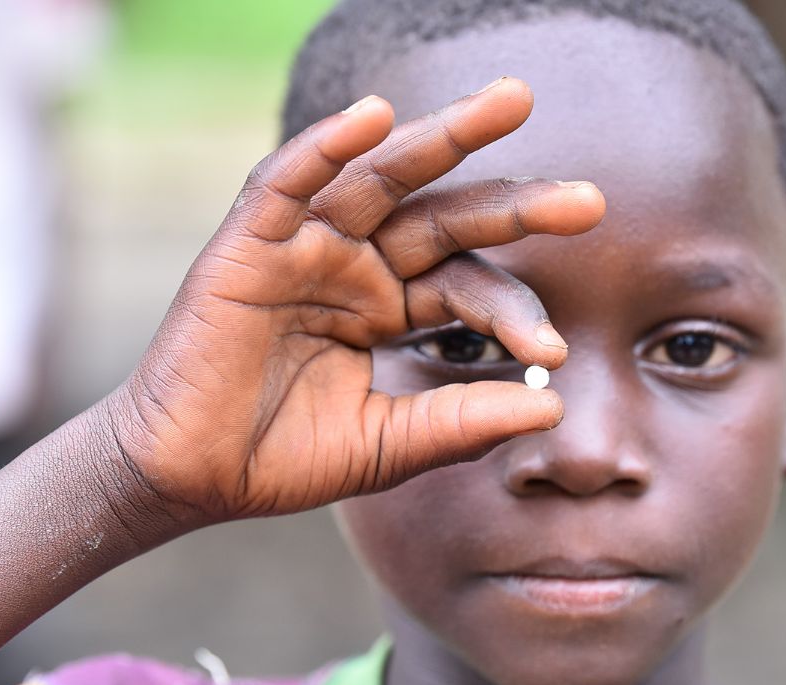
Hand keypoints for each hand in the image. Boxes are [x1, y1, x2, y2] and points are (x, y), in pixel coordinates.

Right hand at [105, 77, 604, 526]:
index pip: (468, 288)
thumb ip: (462, 422)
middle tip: (589, 201)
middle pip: (445, 218)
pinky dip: (325, 147)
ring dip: (441, 139)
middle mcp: (358, 267)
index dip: (512, 312)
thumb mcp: (391, 442)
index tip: (551, 350)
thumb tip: (554, 407)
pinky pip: (286, 184)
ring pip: (380, 179)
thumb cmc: (288, 457)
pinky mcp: (248, 246)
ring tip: (510, 104)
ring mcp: (306, 249)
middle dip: (515, 204)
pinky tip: (376, 117)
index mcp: (393, 307)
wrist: (196, 479)